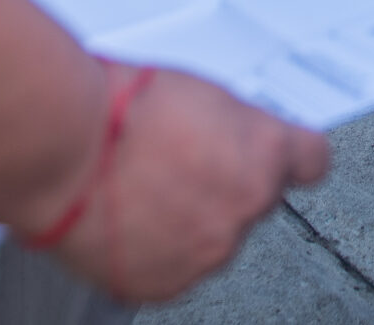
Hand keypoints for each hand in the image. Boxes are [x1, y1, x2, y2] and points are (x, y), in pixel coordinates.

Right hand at [45, 64, 330, 302]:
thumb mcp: (198, 91)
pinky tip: (127, 219)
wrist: (62, 148)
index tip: (284, 158)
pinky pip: (173, 269)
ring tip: (140, 189)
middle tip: (177, 163)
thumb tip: (236, 138)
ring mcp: (207, 251)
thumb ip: (233, 125)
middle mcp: (245, 206)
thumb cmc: (117, 107)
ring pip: (211, 238)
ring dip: (187, 220)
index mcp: (264, 151)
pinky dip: (154, 250)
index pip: (311, 160)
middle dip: (223, 185)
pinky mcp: (167, 283)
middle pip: (253, 200)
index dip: (291, 157)